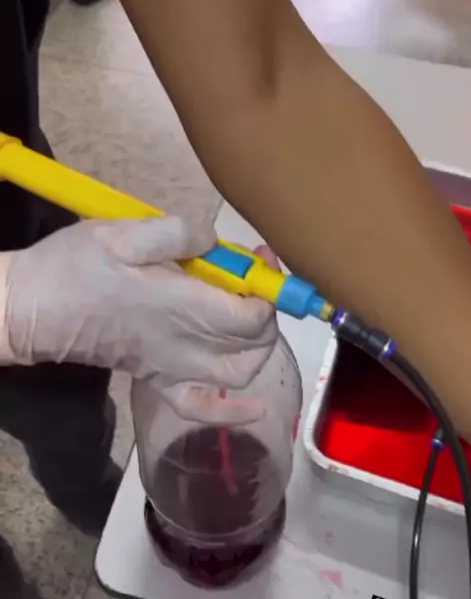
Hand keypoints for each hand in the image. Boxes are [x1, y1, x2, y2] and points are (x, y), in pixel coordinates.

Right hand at [2, 218, 277, 408]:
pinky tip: (252, 405)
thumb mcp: (124, 232)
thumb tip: (217, 241)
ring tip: (248, 317)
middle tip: (251, 279)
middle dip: (267, 312)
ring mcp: (172, 368)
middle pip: (254, 344)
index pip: (251, 313)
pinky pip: (201, 408)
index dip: (267, 288)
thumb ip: (178, 233)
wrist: (30, 309)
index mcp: (181, 305)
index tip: (258, 257)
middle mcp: (185, 344)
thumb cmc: (75, 266)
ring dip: (259, 350)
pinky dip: (232, 411)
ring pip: (239, 375)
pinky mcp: (155, 380)